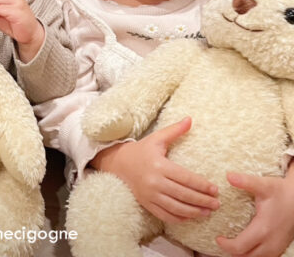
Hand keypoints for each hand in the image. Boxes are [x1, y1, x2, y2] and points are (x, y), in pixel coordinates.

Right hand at [91, 117, 219, 223]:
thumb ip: (174, 130)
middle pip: (183, 194)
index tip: (215, 190)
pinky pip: (165, 215)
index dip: (202, 185)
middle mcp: (154, 181)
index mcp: (159, 165)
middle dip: (203, 200)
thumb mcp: (157, 138)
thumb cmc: (142, 150)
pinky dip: (180, 218)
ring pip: (176, 207)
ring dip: (194, 212)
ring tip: (208, 212)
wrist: (119, 163)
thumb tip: (190, 119)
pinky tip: (190, 217)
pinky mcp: (146, 204)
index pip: (186, 178)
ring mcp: (150, 195)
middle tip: (217, 204)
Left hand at [215, 169, 293, 256]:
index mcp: (262, 229)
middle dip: (232, 252)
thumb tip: (228, 176)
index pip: (240, 247)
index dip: (226, 245)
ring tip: (233, 244)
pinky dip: (254, 255)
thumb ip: (245, 181)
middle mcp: (270, 242)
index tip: (218, 238)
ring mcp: (277, 246)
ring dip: (244, 255)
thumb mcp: (263, 185)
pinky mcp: (281, 246)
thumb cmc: (280, 192)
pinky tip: (248, 245)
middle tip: (223, 242)